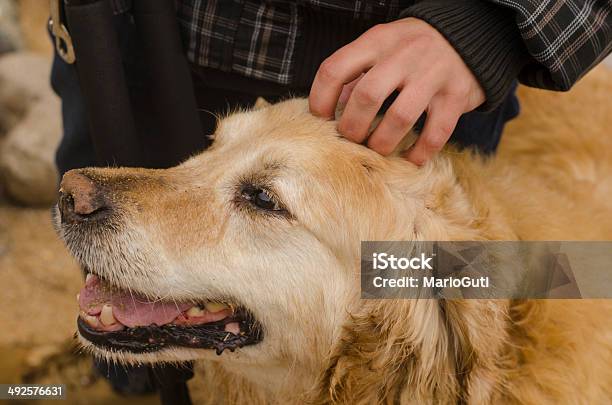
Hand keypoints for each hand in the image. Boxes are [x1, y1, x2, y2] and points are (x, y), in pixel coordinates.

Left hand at [309, 18, 484, 164]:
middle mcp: (404, 55)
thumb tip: (330, 112)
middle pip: (366, 97)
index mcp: (377, 41)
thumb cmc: (412, 48)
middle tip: (351, 139)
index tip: (321, 119)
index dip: (320, 100)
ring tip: (377, 149)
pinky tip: (409, 159)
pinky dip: (418, 153)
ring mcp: (433, 74)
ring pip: (399, 118)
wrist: (467, 34)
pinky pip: (434, 134)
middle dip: (352, 127)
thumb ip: (356, 74)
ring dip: (382, 143)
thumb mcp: (381, 47)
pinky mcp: (456, 95)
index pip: (335, 69)